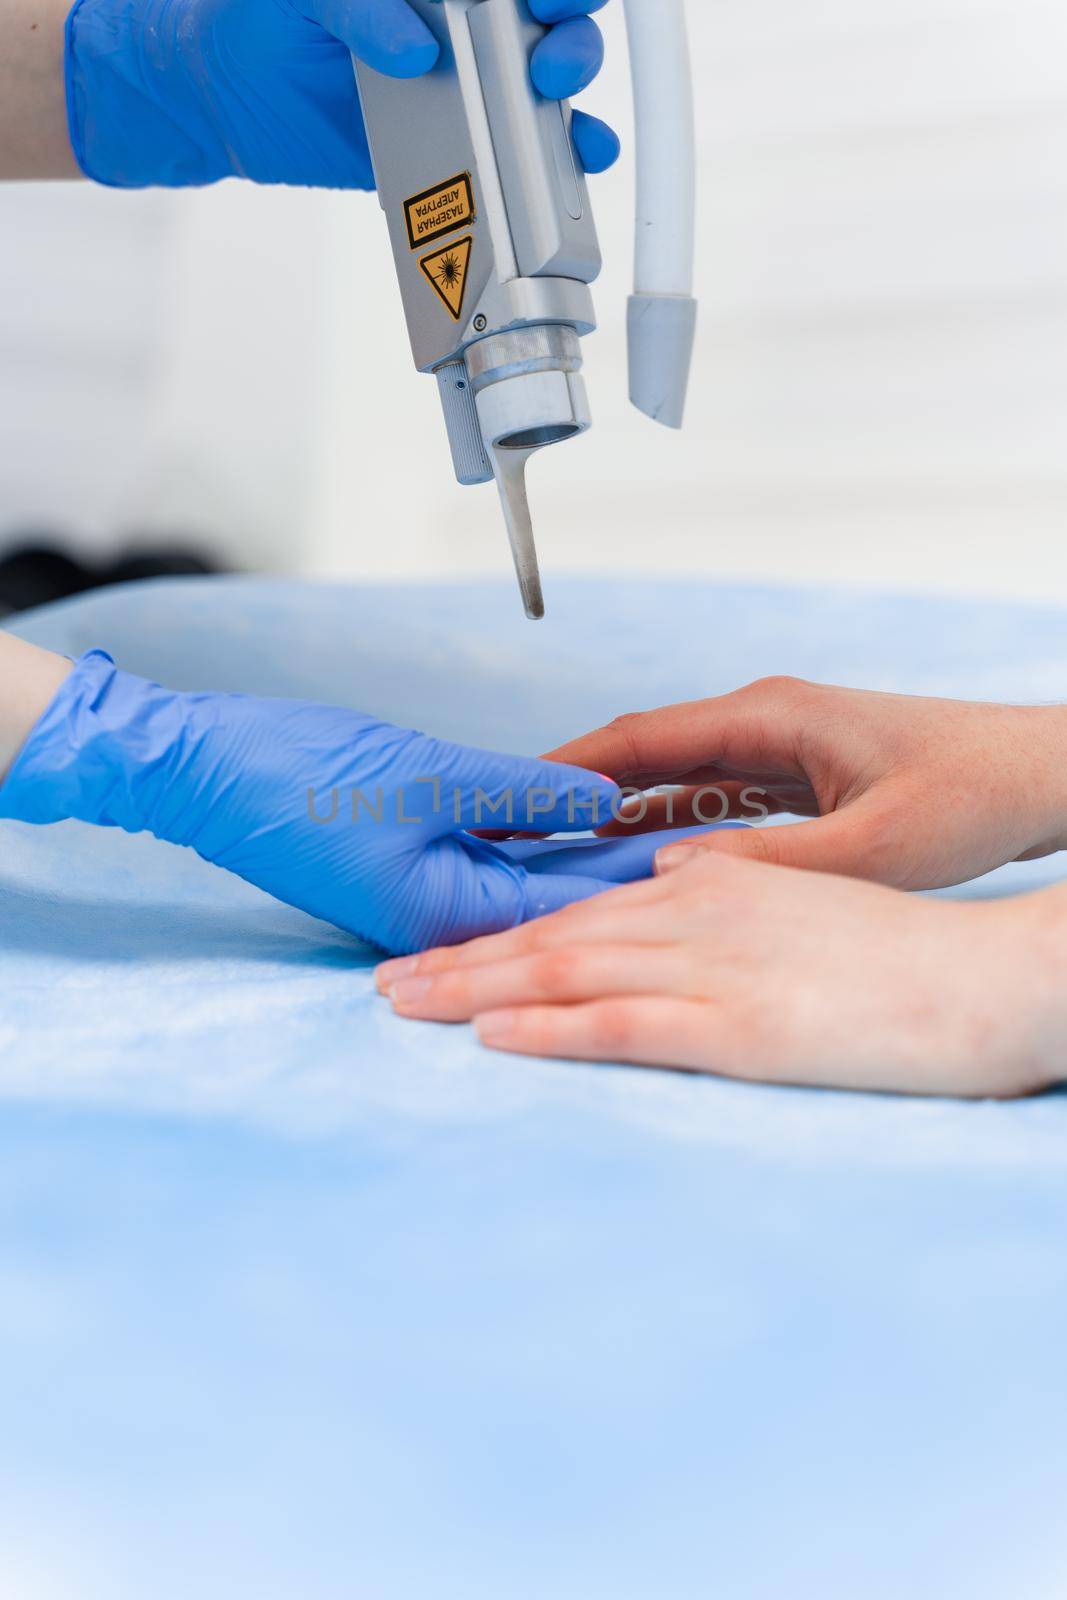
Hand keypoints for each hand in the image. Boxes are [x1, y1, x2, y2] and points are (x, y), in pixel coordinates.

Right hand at [0, 648, 685, 955]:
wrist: (203, 769)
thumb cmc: (297, 776)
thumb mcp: (426, 775)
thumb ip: (523, 791)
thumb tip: (607, 797)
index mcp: (454, 912)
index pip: (577, 902)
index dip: (651, 874)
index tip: (720, 861)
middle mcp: (446, 918)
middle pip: (564, 902)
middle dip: (635, 878)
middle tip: (719, 856)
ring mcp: (426, 896)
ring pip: (532, 883)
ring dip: (591, 863)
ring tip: (674, 840)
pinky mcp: (409, 869)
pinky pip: (493, 864)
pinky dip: (540, 846)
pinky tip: (587, 825)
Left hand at [65, 0, 618, 187]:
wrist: (225, 98)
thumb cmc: (265, 20)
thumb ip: (359, 7)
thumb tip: (415, 49)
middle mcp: (468, 32)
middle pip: (554, 30)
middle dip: (570, 42)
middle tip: (546, 66)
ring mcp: (469, 95)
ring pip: (549, 99)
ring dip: (573, 112)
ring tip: (566, 128)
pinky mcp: (455, 158)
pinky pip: (516, 167)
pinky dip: (555, 172)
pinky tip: (568, 168)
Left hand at [377, 849, 1064, 1097]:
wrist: (986, 976)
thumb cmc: (899, 955)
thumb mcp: (797, 906)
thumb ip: (721, 896)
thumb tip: (660, 888)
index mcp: (708, 889)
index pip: (580, 914)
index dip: (499, 936)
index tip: (437, 953)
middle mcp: (695, 917)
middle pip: (552, 940)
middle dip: (459, 961)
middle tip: (383, 980)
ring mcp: (713, 969)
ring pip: (568, 973)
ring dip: (475, 989)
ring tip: (402, 1002)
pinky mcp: (739, 1026)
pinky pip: (625, 1023)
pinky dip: (551, 1027)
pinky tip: (493, 1035)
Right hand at [547, 678, 1066, 890]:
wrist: (1035, 778)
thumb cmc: (971, 795)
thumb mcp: (873, 844)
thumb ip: (771, 863)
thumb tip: (671, 874)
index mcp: (770, 715)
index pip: (641, 737)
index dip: (566, 769)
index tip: (506, 801)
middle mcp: (761, 724)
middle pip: (641, 758)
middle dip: (570, 796)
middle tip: (507, 838)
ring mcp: (775, 752)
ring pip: (669, 785)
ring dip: (612, 820)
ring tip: (545, 861)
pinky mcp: (791, 782)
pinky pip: (706, 805)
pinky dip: (662, 834)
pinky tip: (625, 869)